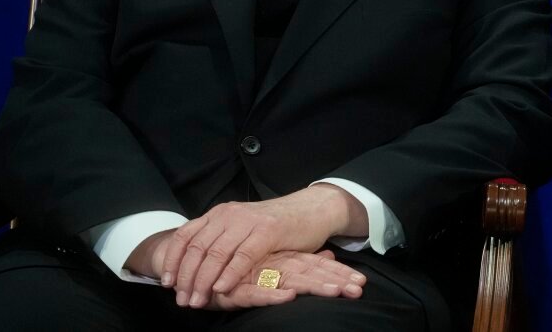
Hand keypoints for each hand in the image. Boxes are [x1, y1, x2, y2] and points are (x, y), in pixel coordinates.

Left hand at [162, 185, 366, 308]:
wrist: (312, 209)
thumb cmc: (277, 225)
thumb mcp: (242, 228)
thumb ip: (221, 239)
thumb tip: (194, 266)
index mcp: (220, 213)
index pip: (185, 235)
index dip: (173, 260)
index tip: (167, 283)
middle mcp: (230, 214)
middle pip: (197, 248)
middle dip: (186, 277)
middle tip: (183, 299)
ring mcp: (249, 221)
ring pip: (216, 253)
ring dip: (203, 280)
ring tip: (198, 300)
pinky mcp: (268, 231)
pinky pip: (243, 256)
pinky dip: (229, 274)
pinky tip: (221, 289)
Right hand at [200, 249, 366, 309]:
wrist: (190, 259)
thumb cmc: (235, 266)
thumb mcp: (271, 266)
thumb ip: (300, 261)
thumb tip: (328, 254)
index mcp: (282, 259)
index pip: (316, 266)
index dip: (338, 274)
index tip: (361, 284)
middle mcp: (271, 262)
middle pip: (310, 271)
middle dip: (335, 280)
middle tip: (358, 288)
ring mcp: (255, 272)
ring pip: (289, 279)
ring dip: (315, 286)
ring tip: (338, 291)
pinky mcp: (236, 287)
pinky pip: (255, 292)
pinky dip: (271, 295)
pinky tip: (288, 297)